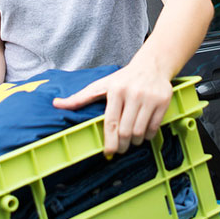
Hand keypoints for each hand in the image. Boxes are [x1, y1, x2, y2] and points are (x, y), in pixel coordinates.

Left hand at [52, 65, 172, 155]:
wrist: (151, 66)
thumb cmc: (123, 79)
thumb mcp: (101, 85)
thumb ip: (80, 98)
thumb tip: (56, 104)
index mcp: (116, 90)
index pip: (111, 122)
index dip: (110, 141)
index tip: (108, 153)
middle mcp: (133, 93)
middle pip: (126, 131)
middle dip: (122, 145)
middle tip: (120, 149)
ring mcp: (149, 97)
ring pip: (141, 132)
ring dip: (135, 141)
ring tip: (131, 140)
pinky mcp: (163, 101)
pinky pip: (154, 128)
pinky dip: (148, 135)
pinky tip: (143, 133)